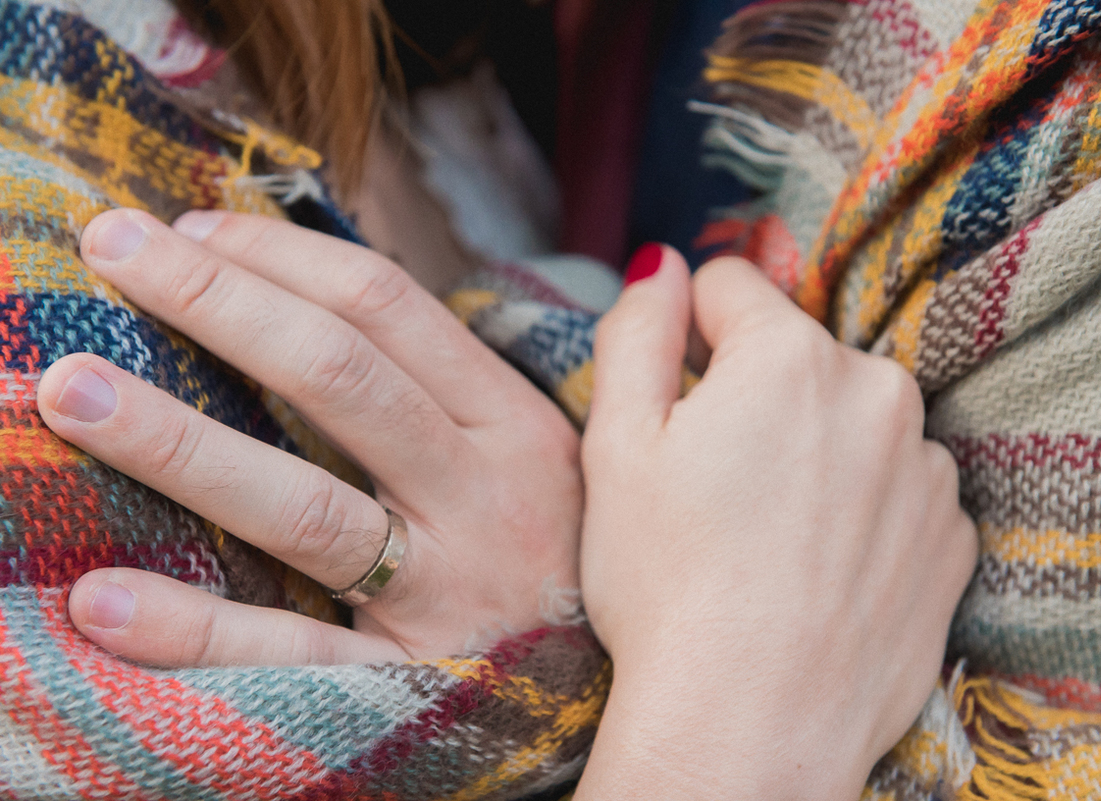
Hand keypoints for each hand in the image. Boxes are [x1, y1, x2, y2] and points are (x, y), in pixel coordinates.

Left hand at [38, 209, 581, 664]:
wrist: (624, 685)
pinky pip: (294, 651)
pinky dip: (198, 628)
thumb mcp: (534, 453)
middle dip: (219, 301)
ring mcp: (447, 589)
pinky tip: (107, 599)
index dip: (281, 256)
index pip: (389, 307)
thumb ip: (450, 383)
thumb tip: (329, 293)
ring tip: (74, 391)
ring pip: (307, 505)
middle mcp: (484, 494)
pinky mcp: (408, 681)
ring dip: (181, 442)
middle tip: (112, 247)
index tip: (191, 226)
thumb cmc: (554, 551)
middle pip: (339, 376)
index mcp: (511, 423)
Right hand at [574, 248, 977, 799]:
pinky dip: (862, 511)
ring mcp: (928, 469)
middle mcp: (880, 392)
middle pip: (798, 357)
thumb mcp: (616, 445)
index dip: (688, 335)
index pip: (731, 287)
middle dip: (755, 397)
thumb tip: (664, 264)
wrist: (750, 725)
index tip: (677, 400)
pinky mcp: (952, 537)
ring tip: (768, 538)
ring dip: (815, 452)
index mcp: (791, 355)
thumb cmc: (667, 584)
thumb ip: (638, 331)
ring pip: (852, 422)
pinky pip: (898, 489)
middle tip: (715, 486)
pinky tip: (817, 570)